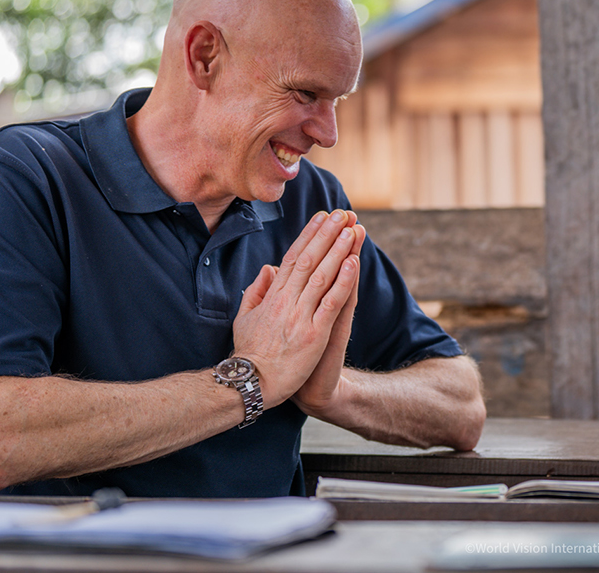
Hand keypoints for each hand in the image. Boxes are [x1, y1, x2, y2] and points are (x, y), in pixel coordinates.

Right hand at [232, 209, 361, 406]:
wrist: (252, 385)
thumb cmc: (250, 354)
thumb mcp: (245, 318)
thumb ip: (256, 291)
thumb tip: (269, 268)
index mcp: (273, 296)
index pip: (294, 258)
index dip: (309, 235)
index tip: (322, 216)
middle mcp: (287, 301)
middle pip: (310, 260)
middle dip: (327, 234)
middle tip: (343, 213)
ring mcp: (301, 317)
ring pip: (322, 276)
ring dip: (339, 250)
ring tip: (352, 228)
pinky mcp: (314, 334)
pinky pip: (331, 303)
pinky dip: (343, 282)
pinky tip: (353, 263)